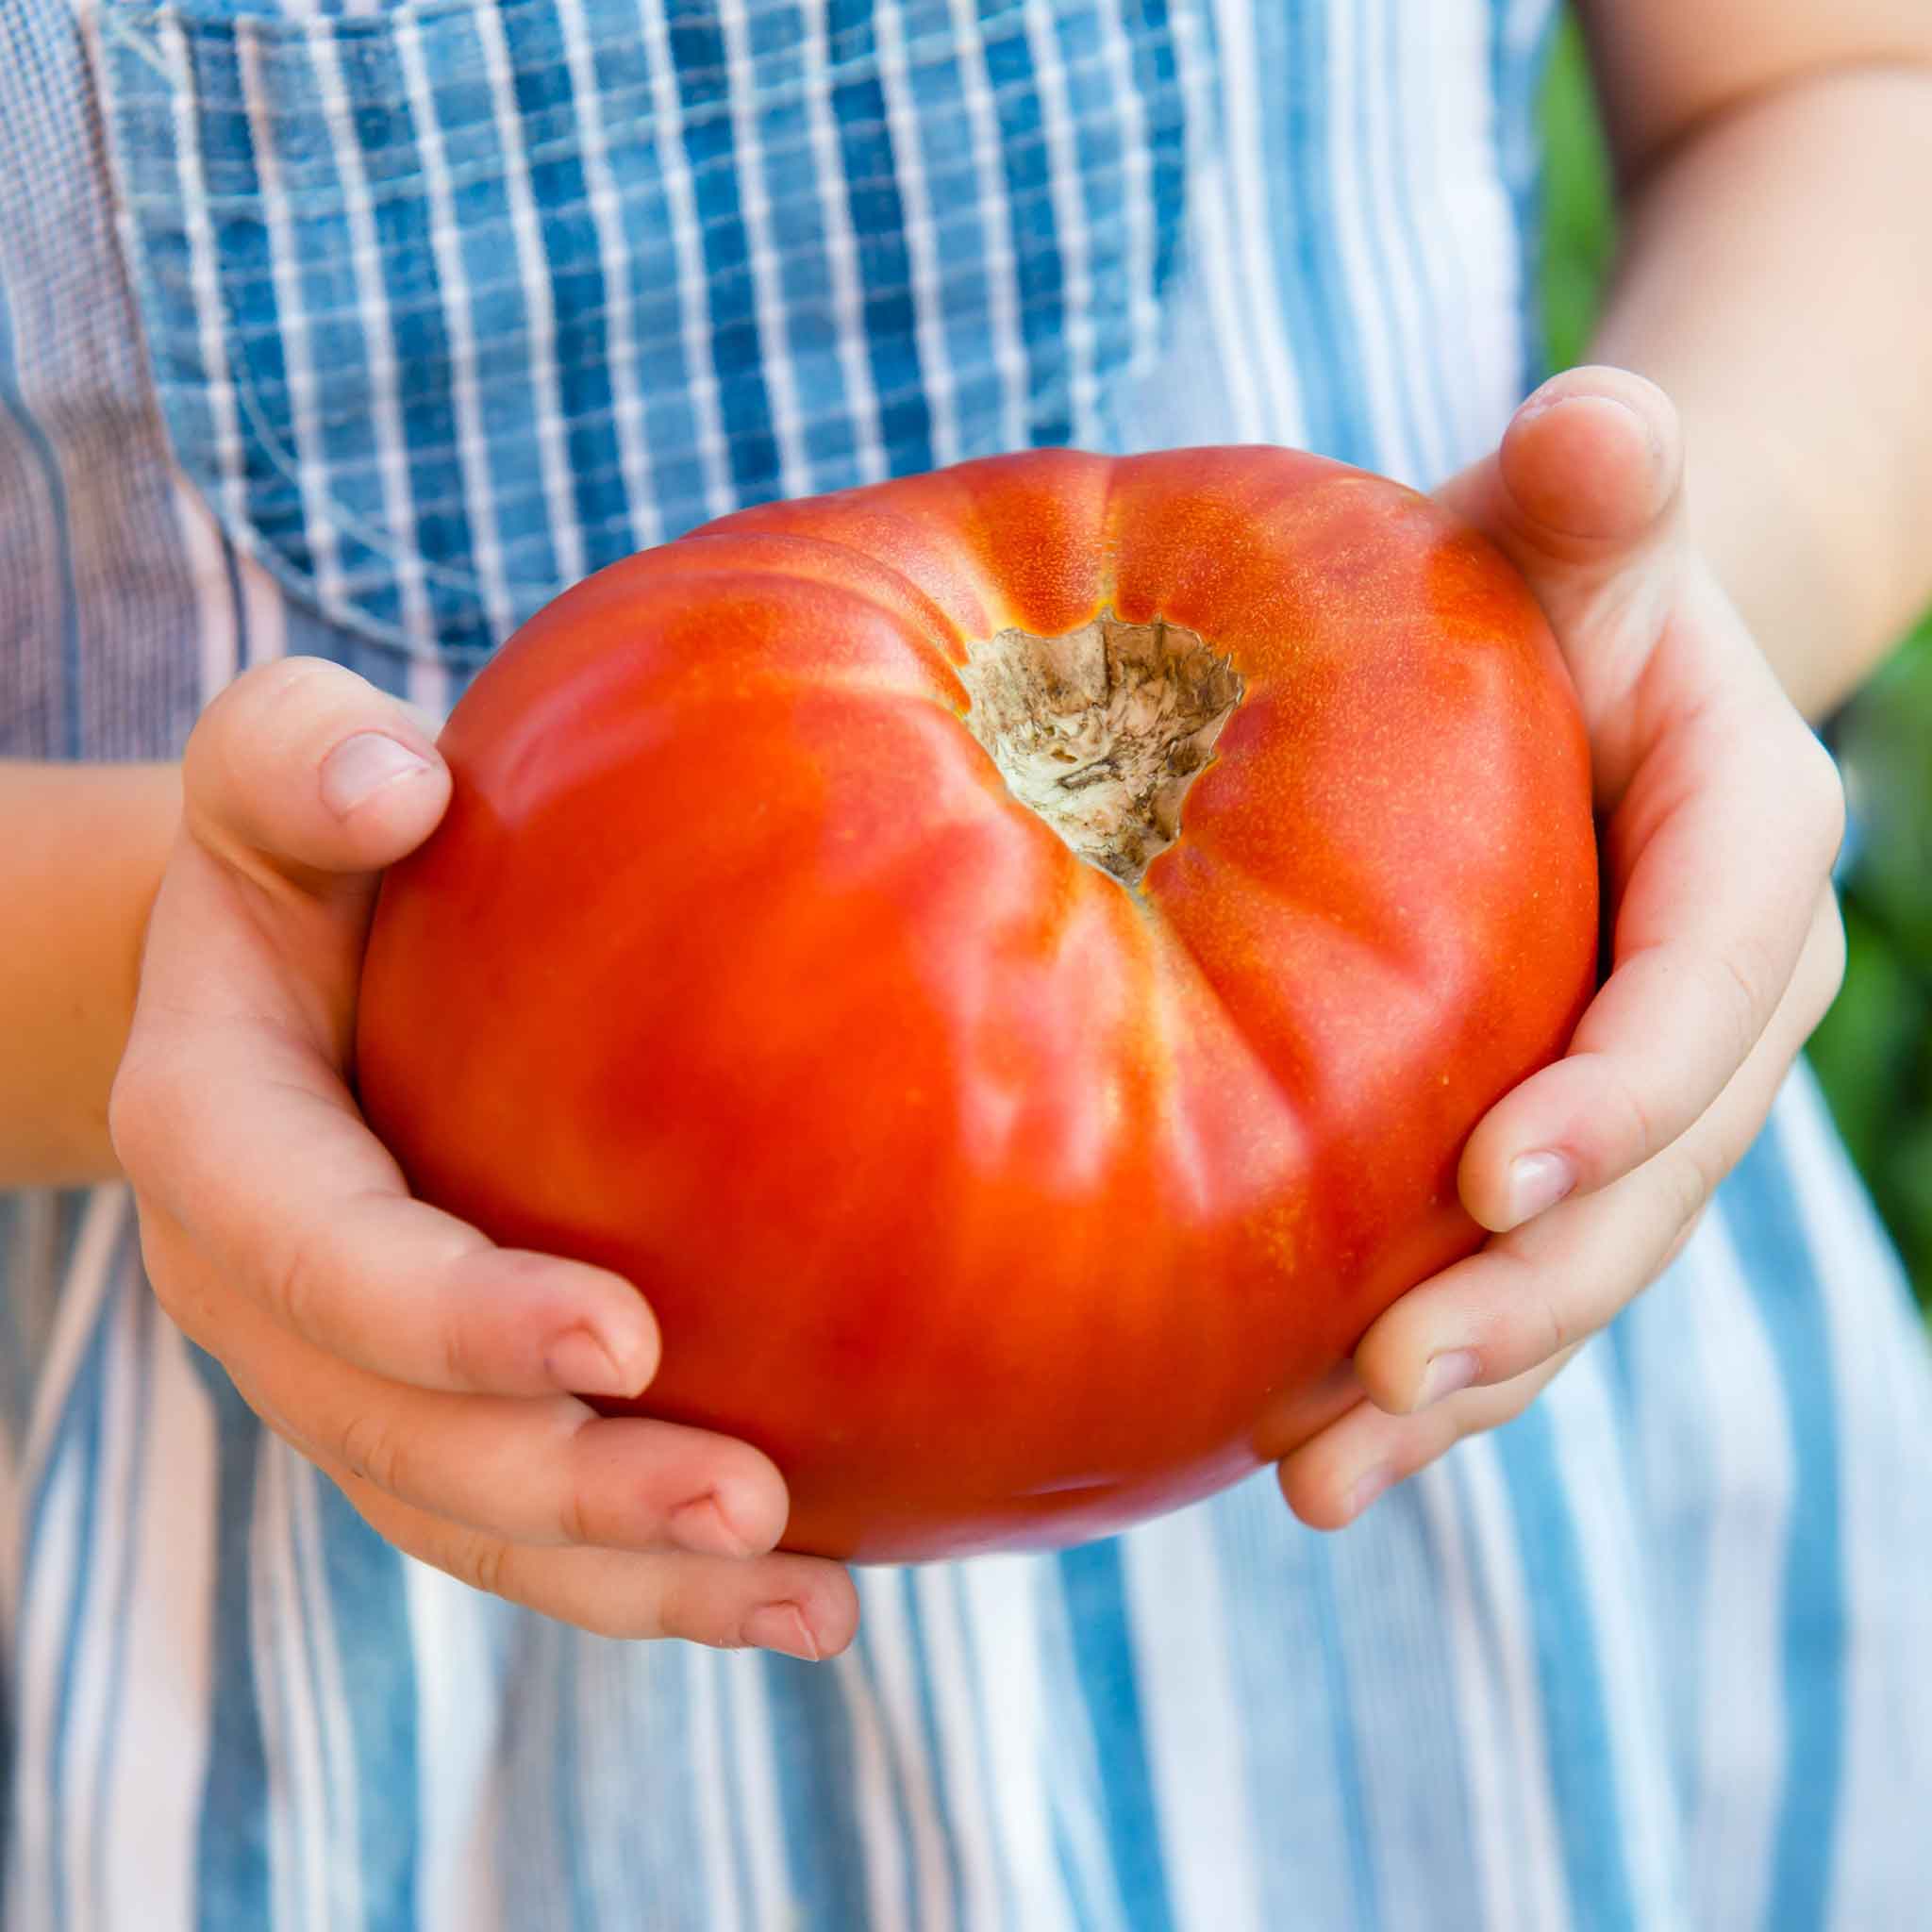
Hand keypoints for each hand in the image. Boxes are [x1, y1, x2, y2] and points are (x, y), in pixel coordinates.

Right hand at [110, 659, 856, 1655]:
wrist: (302, 957)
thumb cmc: (318, 842)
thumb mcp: (281, 767)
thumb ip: (297, 755)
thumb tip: (395, 780)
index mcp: (222, 1137)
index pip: (314, 1249)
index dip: (444, 1313)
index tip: (622, 1332)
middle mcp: (269, 1290)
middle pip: (397, 1436)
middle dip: (564, 1490)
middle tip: (747, 1505)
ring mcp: (353, 1370)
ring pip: (475, 1516)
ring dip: (632, 1578)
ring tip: (814, 1605)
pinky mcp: (443, 1403)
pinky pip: (537, 1513)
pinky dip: (656, 1569)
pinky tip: (820, 1581)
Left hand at [1278, 367, 1846, 1527]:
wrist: (1531, 661)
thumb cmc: (1531, 582)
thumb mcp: (1567, 522)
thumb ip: (1603, 484)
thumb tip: (1599, 421)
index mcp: (1744, 843)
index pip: (1713, 979)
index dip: (1627, 1089)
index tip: (1494, 1177)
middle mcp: (1711, 993)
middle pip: (1651, 1174)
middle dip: (1532, 1294)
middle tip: (1389, 1387)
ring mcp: (1629, 1087)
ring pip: (1571, 1262)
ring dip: (1461, 1382)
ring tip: (1317, 1473)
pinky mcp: (1537, 1136)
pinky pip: (1491, 1268)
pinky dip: (1407, 1361)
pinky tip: (1288, 1437)